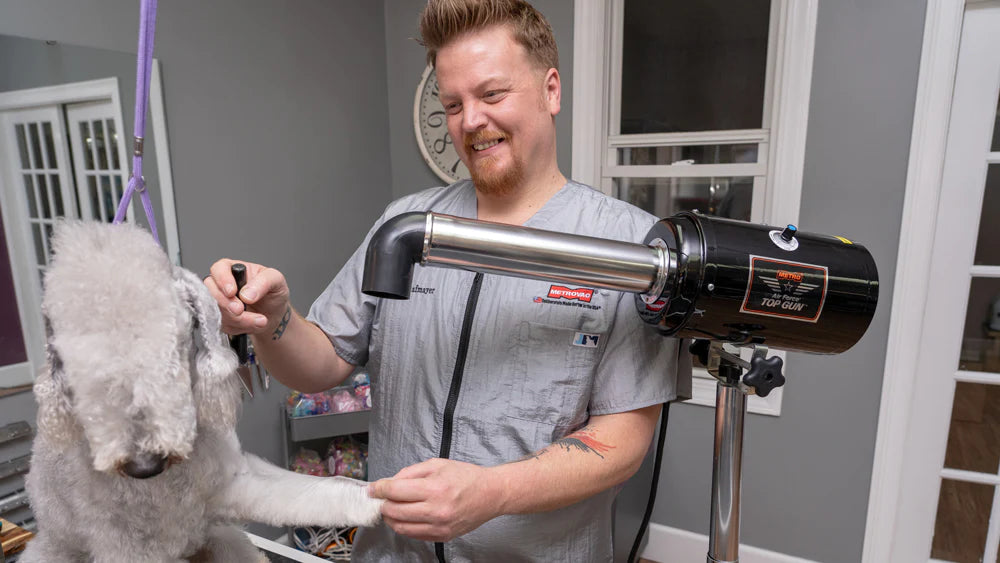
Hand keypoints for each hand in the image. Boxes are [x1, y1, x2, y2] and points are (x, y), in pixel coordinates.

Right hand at [204, 259, 290, 336]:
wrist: (275, 315)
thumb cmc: (273, 293)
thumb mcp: (276, 281)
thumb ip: (263, 282)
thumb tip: (246, 294)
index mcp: (234, 269)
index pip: (219, 269)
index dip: (222, 280)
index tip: (232, 292)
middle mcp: (222, 284)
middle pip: (211, 292)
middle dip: (226, 304)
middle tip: (241, 310)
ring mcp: (219, 302)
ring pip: (217, 312)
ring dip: (238, 320)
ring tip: (260, 320)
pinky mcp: (220, 318)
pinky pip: (223, 325)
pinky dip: (240, 327)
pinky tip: (254, 324)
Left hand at [368, 458, 503, 541]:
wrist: (491, 494)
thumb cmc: (466, 477)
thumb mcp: (437, 464)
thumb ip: (410, 472)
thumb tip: (389, 482)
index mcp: (434, 488)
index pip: (395, 491)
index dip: (378, 489)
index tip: (372, 489)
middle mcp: (436, 510)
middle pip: (394, 511)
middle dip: (382, 503)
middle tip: (380, 498)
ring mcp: (439, 526)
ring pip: (400, 527)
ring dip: (390, 517)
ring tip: (390, 508)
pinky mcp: (442, 537)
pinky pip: (413, 535)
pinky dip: (404, 526)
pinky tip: (405, 516)